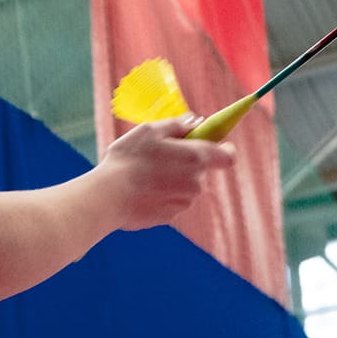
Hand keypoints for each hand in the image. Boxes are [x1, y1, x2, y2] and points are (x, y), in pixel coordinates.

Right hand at [99, 115, 235, 230]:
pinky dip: (160, 195)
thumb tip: (196, 121)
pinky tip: (140, 190)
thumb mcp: (150, 131)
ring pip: (185, 187)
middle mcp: (196, 182)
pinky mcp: (170, 217)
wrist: (108, 197)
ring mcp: (184, 202)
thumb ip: (178, 125)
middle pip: (200, 170)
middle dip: (185, 162)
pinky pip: (171, 201)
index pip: (228, 156)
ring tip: (144, 174)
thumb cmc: (128, 159)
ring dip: (171, 179)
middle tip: (160, 155)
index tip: (215, 144)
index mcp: (196, 157)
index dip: (224, 149)